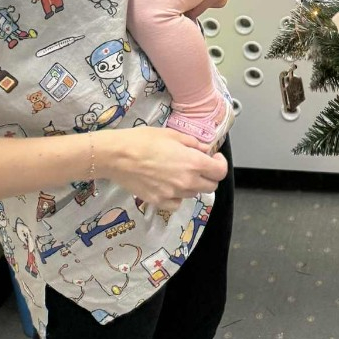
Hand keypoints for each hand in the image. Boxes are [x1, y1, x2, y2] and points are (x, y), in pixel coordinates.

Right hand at [98, 126, 227, 210]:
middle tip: (199, 165)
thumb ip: (194, 144)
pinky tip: (170, 186)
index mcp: (194, 163)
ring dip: (193, 185)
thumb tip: (206, 149)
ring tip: (180, 172)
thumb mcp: (173, 135)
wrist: (118, 156)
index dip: (220, 163)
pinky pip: (177, 203)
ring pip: (194, 194)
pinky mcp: (159, 202)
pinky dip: (178, 197)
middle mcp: (187, 182)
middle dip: (209, 175)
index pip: (220, 171)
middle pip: (211, 186)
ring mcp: (173, 194)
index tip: (214, 157)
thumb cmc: (145, 140)